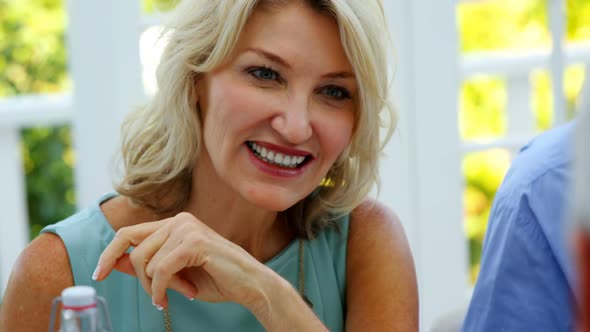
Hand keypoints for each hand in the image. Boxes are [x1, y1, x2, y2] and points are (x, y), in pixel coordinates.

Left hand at [93, 212, 271, 308]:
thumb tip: (118, 263)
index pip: (129, 233)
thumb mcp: (175, 275)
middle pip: (134, 249)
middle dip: (140, 280)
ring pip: (146, 262)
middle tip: (158, 298)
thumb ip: (148, 266)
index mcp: (175, 224)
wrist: (250, 284)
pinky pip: (161, 269)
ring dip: (156, 286)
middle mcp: (179, 220)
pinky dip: (161, 288)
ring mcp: (187, 228)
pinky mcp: (194, 242)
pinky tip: (177, 296)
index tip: (99, 274)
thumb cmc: (217, 279)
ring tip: (179, 293)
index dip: (110, 253)